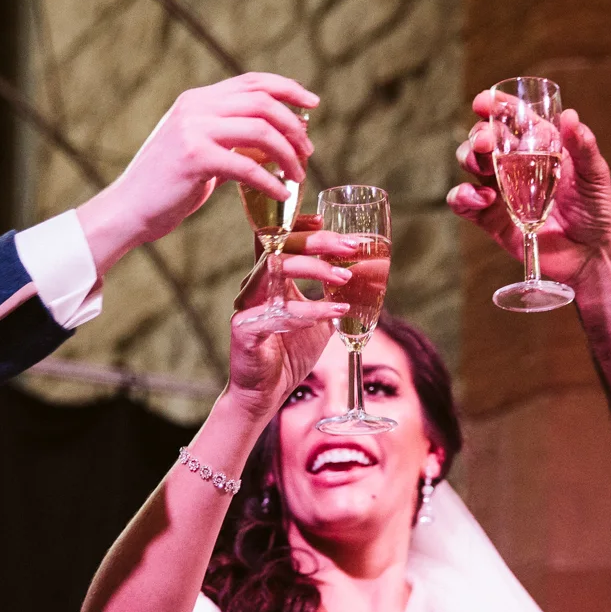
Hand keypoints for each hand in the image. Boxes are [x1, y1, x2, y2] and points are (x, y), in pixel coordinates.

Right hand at [77, 73, 318, 277]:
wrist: (128, 208)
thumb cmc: (167, 185)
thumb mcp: (199, 149)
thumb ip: (229, 138)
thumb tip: (272, 140)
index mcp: (197, 99)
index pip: (252, 82)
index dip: (287, 88)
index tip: (312, 103)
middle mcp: (195, 107)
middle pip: (263, 103)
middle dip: (294, 126)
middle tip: (308, 151)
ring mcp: (193, 130)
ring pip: (261, 131)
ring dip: (288, 154)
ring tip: (299, 175)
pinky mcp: (194, 158)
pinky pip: (247, 167)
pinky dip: (271, 182)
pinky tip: (282, 194)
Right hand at [223, 234, 352, 415]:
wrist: (265, 392)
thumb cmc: (289, 352)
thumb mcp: (319, 318)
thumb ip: (333, 296)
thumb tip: (365, 276)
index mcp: (269, 278)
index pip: (277, 237)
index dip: (299, 223)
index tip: (325, 219)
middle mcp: (255, 285)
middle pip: (281, 245)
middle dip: (318, 241)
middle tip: (350, 246)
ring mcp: (247, 305)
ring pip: (276, 269)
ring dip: (315, 269)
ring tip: (345, 277)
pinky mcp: (246, 329)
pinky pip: (278, 313)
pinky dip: (311, 310)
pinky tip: (337, 313)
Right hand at [446, 92, 610, 287]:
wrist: (589, 254)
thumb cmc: (596, 210)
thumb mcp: (595, 175)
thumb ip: (583, 146)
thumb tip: (570, 116)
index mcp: (539, 146)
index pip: (512, 118)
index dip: (495, 106)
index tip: (483, 102)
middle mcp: (515, 164)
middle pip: (483, 138)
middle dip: (478, 135)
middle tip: (485, 143)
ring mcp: (500, 190)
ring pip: (468, 164)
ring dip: (468, 159)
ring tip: (484, 169)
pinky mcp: (490, 218)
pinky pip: (463, 202)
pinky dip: (462, 197)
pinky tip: (482, 200)